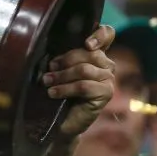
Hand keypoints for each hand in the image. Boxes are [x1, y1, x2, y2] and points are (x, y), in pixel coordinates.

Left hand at [43, 24, 115, 141]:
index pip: (107, 34)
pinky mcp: (106, 93)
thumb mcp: (59, 71)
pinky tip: (53, 93)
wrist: (61, 121)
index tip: (86, 43)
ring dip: (61, 76)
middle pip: (89, 52)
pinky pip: (84, 86)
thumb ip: (63, 59)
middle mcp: (106, 65)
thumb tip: (53, 57)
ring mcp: (108, 79)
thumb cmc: (59, 93)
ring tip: (47, 82)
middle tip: (49, 70)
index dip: (99, 35)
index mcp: (96, 54)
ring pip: (84, 70)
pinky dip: (65, 89)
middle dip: (65, 61)